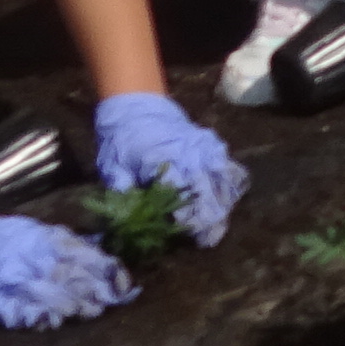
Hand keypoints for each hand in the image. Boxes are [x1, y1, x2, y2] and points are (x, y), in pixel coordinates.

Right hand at [0, 187, 137, 328]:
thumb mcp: (30, 230)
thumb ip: (61, 244)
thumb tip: (99, 254)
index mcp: (39, 239)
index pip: (82, 254)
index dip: (106, 270)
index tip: (125, 283)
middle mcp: (27, 258)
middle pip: (69, 276)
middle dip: (94, 291)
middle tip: (113, 303)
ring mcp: (6, 280)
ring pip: (47, 295)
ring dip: (72, 306)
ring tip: (89, 313)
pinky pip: (14, 312)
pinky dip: (35, 318)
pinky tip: (51, 323)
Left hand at [91, 93, 248, 244]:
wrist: (137, 105)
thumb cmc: (122, 140)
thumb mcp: (113, 165)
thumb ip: (122, 189)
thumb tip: (126, 219)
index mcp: (164, 157)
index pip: (183, 191)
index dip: (189, 216)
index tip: (191, 235)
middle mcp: (190, 152)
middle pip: (209, 187)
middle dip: (211, 216)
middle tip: (208, 239)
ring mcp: (204, 146)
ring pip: (224, 177)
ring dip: (223, 202)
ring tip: (218, 225)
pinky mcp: (211, 145)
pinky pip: (228, 165)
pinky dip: (231, 183)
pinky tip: (227, 201)